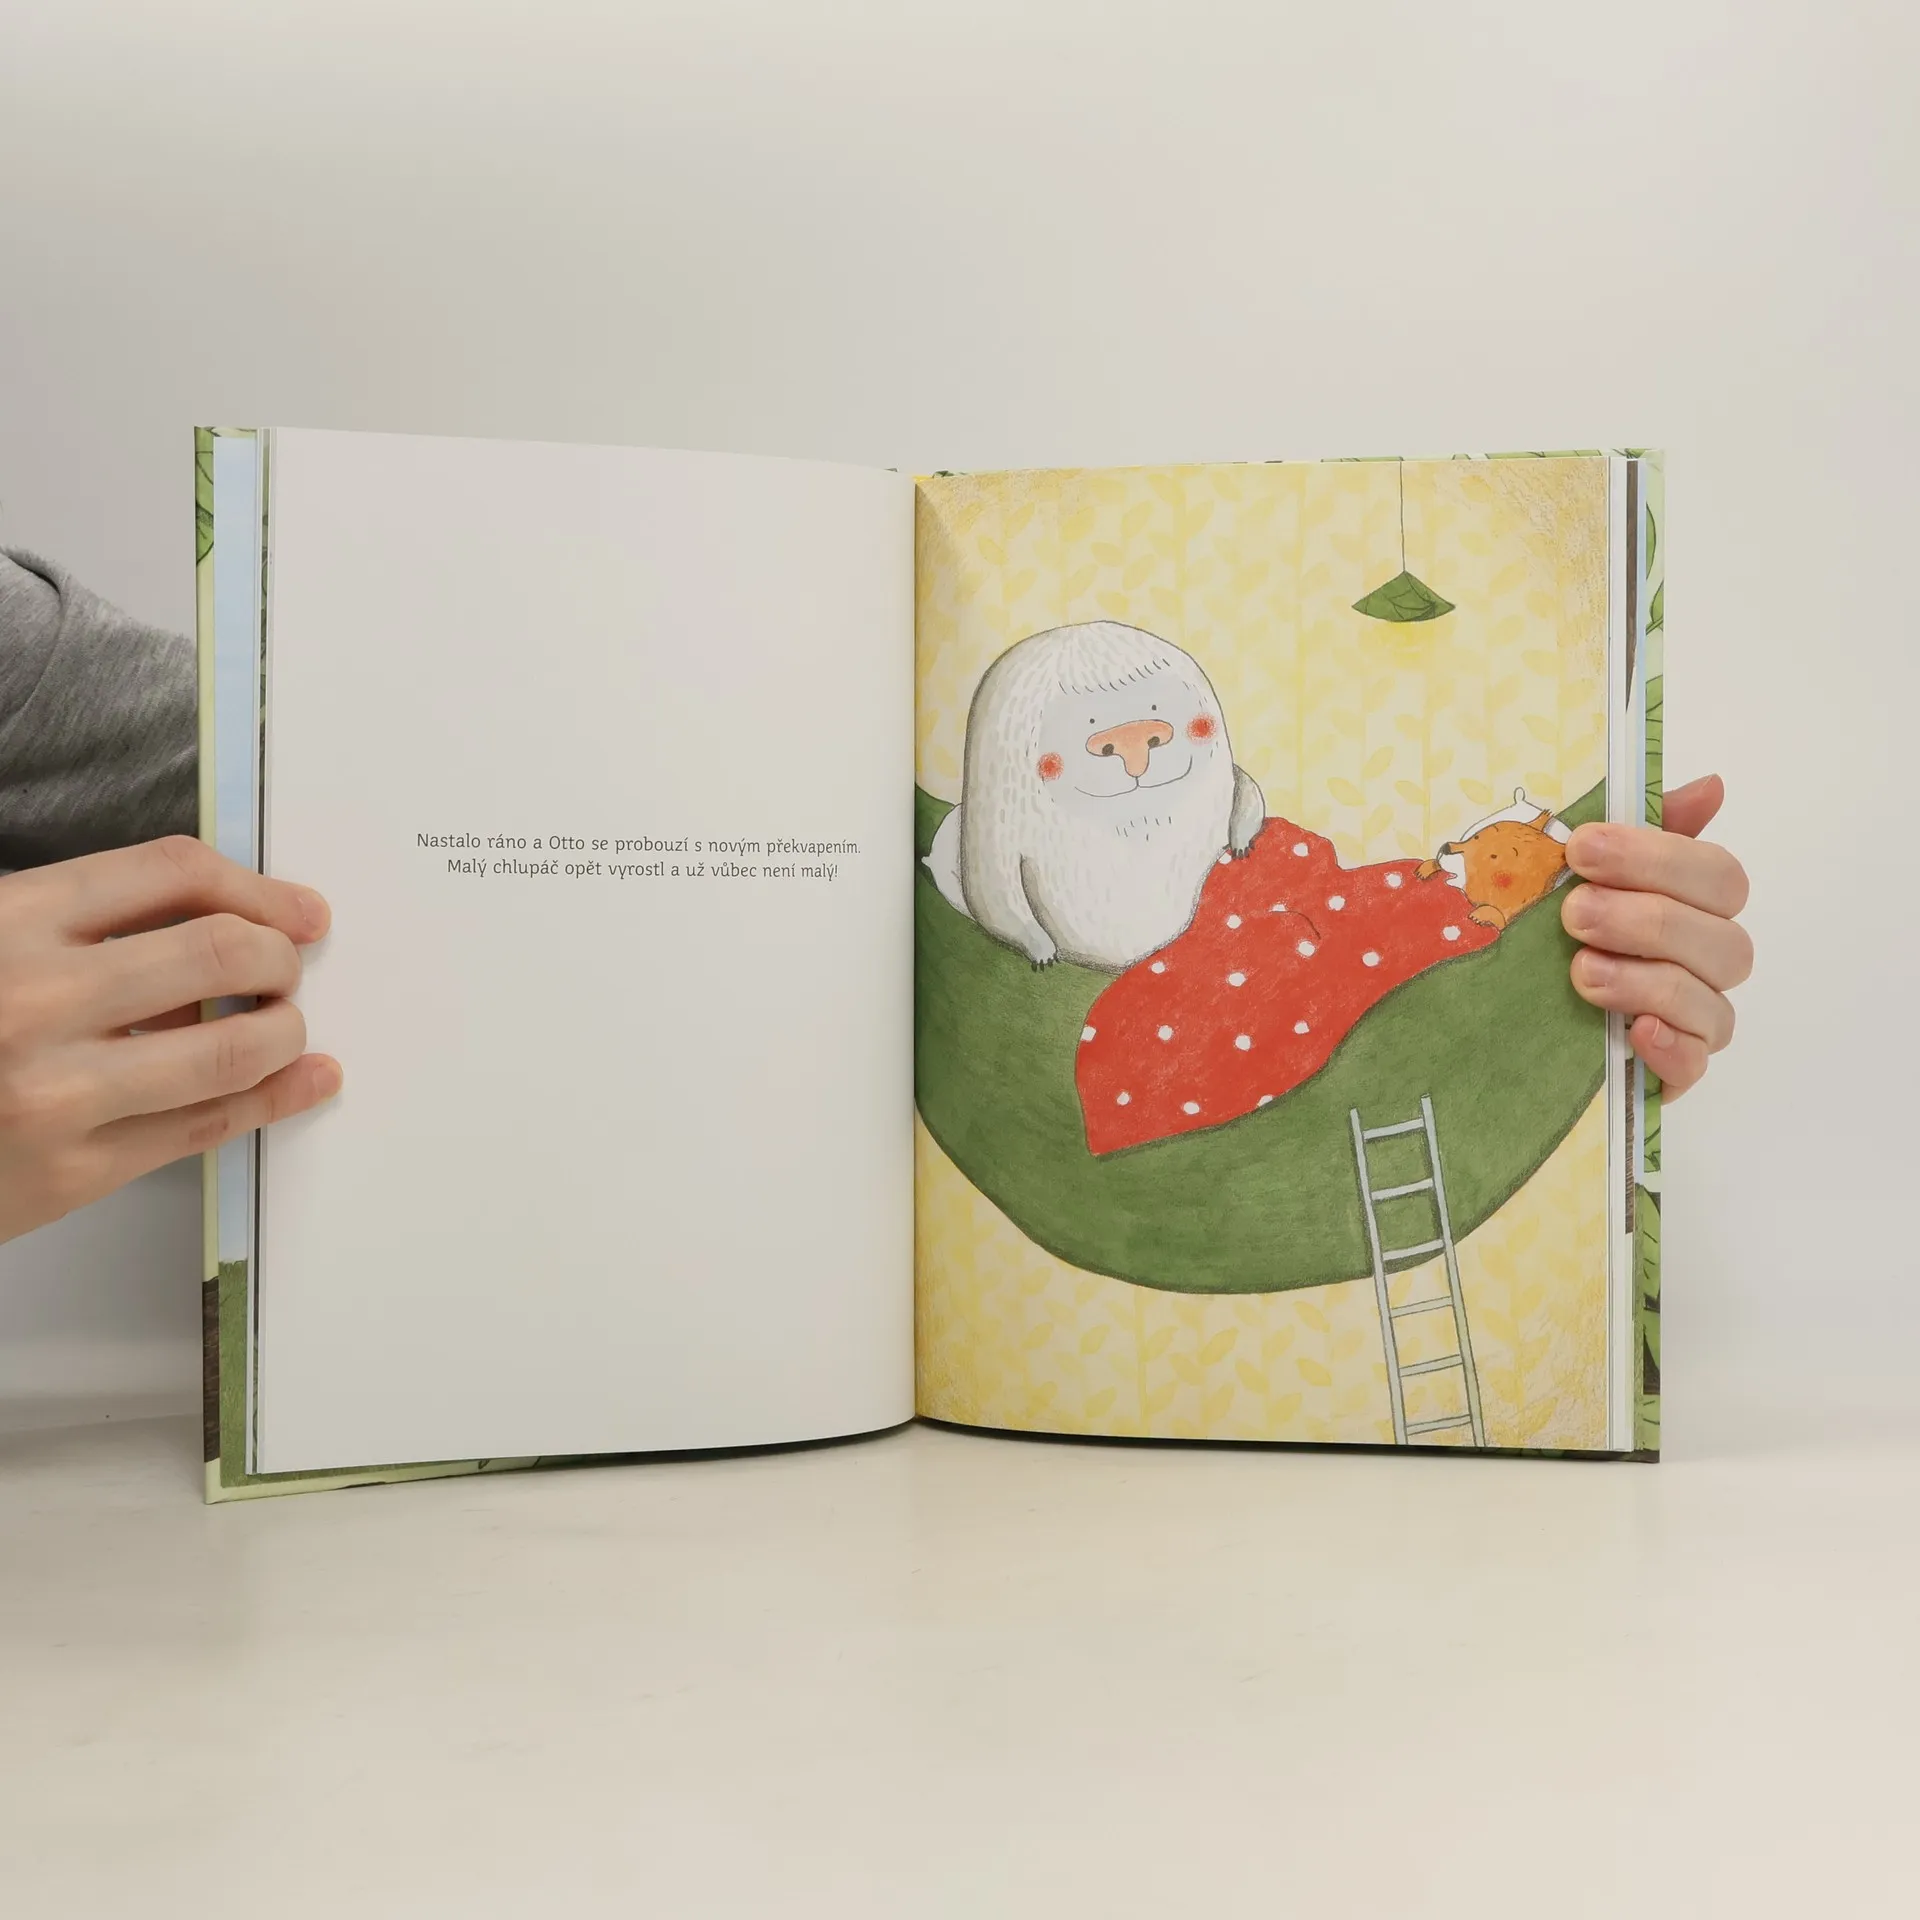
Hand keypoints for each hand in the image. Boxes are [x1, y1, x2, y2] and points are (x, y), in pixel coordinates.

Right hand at [0, 837, 339, 1242]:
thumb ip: (77, 929)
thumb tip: (215, 924)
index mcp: (7, 922)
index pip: (170, 873)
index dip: (254, 887)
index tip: (295, 907)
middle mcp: (33, 999)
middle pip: (221, 952)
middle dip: (277, 957)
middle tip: (287, 968)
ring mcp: (56, 1093)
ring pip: (232, 1047)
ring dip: (285, 1030)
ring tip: (287, 1024)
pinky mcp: (71, 1174)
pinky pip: (203, 1127)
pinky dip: (276, 1098)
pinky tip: (306, 1079)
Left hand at [1561, 775, 1750, 1098]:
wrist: (1490, 1009)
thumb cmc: (1544, 925)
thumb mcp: (1574, 870)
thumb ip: (1640, 829)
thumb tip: (1711, 786)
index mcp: (1692, 904)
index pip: (1716, 876)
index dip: (1657, 858)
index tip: (1582, 848)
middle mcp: (1704, 961)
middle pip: (1724, 940)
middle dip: (1647, 921)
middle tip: (1575, 914)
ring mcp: (1692, 1020)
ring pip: (1712, 1002)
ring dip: (1647, 982)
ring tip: (1581, 972)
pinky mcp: (1668, 1071)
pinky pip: (1696, 1066)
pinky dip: (1671, 1049)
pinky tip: (1635, 1032)